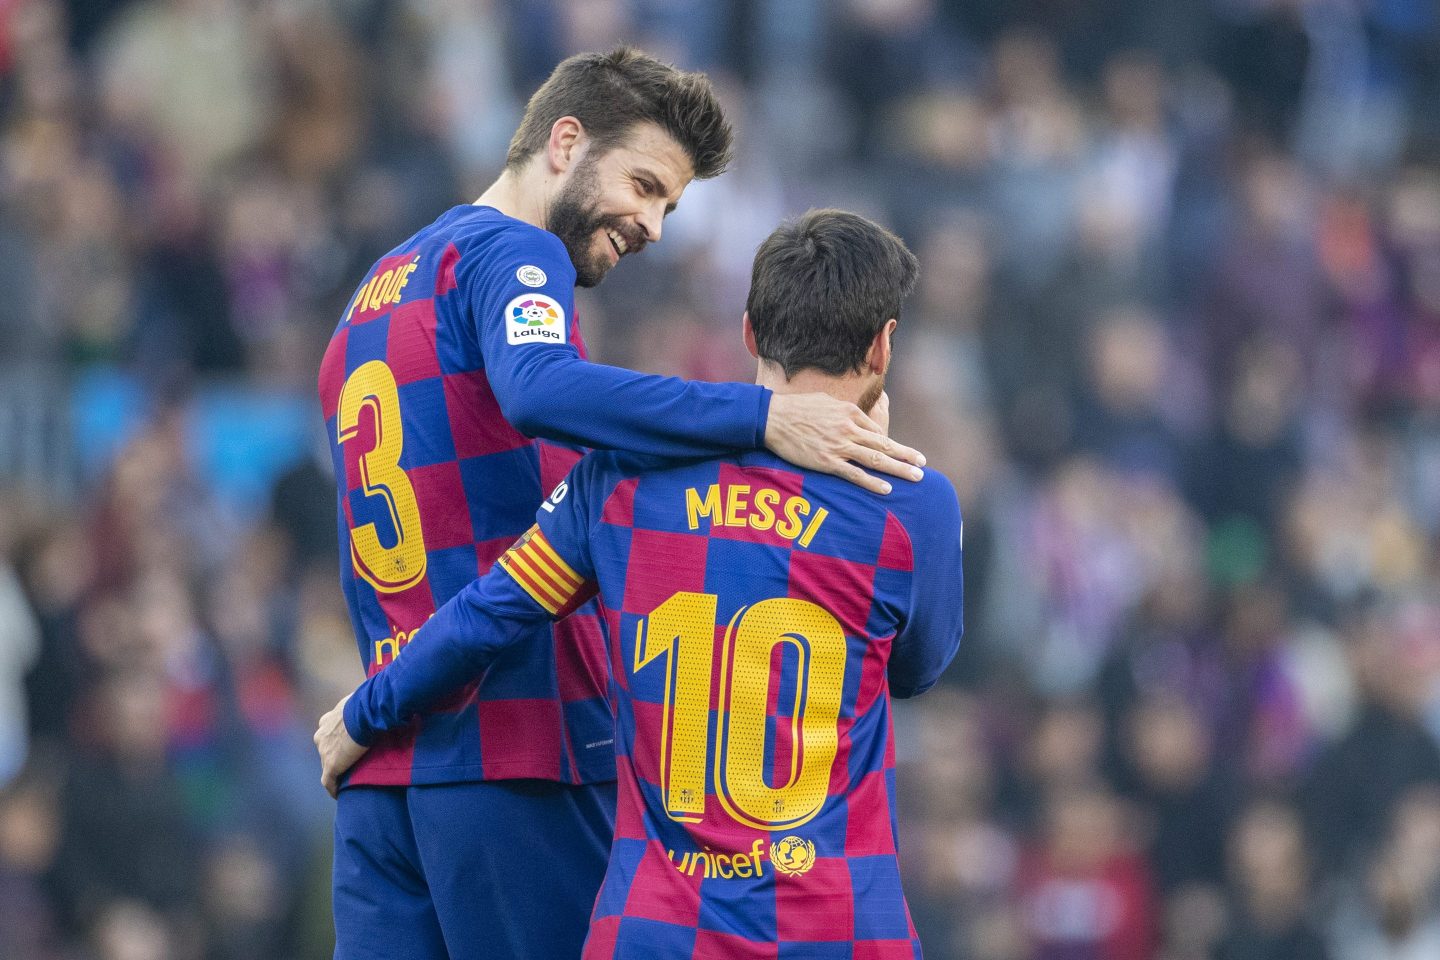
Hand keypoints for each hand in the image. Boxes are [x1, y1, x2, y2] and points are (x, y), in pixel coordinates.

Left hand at [314, 694, 367, 798]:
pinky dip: (333, 788)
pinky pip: (328, 782)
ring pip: (327, 765)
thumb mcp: (359, 701)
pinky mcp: (330, 766)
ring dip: (336, 771)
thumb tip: (374, 700)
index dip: (337, 740)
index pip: (328, 733)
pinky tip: (338, 794)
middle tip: (350, 762)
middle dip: (335, 755)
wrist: (364, 714)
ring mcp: (324, 752)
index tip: (347, 744)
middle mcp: (321, 736)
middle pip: (326, 749)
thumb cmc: (365, 705)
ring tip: (348, 778)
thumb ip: (359, 706)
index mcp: (327, 721)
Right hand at [764, 392, 923, 493]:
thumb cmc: (797, 408)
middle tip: (923, 464)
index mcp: (850, 412)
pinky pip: (854, 474)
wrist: (772, 417)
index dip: (890, 443)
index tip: (903, 452)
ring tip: (916, 477)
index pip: (876, 430)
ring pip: (876, 458)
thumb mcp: (826, 401)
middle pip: (884, 444)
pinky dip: (871, 482)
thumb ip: (843, 410)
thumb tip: (854, 415)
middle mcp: (849, 429)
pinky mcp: (827, 462)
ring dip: (898, 469)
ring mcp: (839, 446)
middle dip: (906, 455)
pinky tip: (886, 489)